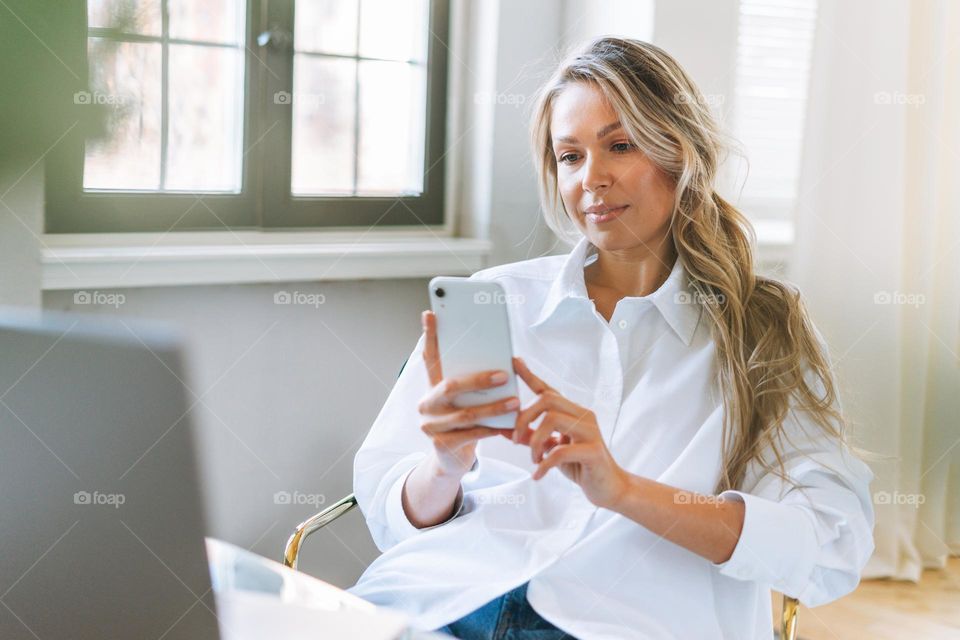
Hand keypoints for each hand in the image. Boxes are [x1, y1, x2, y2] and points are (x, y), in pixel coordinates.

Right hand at [417, 310, 517, 476]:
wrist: (451, 460)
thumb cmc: (465, 423)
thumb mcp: (467, 400)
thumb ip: (475, 384)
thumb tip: (505, 361)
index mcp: (433, 387)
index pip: (430, 357)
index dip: (430, 336)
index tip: (431, 313)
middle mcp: (427, 403)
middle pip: (451, 386)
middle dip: (479, 380)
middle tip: (503, 374)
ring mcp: (431, 425)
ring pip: (466, 413)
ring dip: (494, 407)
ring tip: (516, 402)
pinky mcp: (441, 445)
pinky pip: (472, 434)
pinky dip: (492, 429)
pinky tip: (508, 426)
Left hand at [511, 356, 627, 508]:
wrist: (609, 488)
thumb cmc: (580, 466)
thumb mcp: (552, 449)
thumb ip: (533, 438)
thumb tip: (505, 431)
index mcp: (573, 412)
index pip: (548, 389)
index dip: (530, 375)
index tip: (514, 361)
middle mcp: (583, 416)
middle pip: (547, 400)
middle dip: (524, 418)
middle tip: (516, 440)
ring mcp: (591, 431)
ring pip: (552, 420)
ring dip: (534, 441)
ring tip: (534, 459)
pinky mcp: (594, 451)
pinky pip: (561, 451)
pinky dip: (544, 464)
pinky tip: (539, 474)